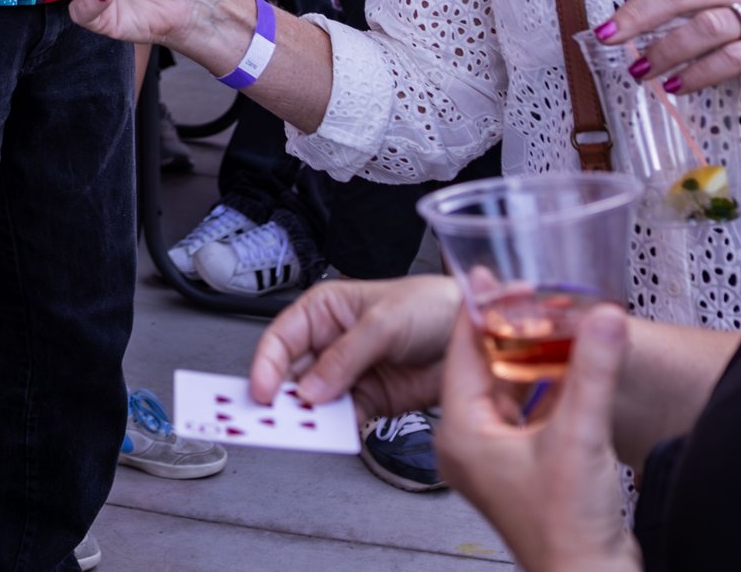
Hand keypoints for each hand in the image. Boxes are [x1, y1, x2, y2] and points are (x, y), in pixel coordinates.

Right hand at [252, 275, 460, 418]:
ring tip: (304, 430)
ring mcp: (349, 375)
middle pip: (292, 375)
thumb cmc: (431, 306)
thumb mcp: (384, 322)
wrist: (477, 336)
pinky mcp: (370, 402)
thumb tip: (311, 388)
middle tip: (273, 420)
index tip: (263, 392)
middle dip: (282, 398)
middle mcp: (330, 344)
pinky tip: (333, 434)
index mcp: (324, 312)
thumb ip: (346, 355)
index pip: (281, 339)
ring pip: (314, 402)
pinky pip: (342, 419)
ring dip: (308, 418)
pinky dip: (335, 430)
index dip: (266, 366)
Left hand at [434, 306, 639, 571]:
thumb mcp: (579, 435)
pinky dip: (547, 388)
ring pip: (509, 390)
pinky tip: (570, 368)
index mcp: (461, 434)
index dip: (478, 311)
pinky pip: (528, 413)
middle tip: (528, 296)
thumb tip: (603, 319)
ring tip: (552, 324)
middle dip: (509, 332)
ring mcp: (497, 458)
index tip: (487, 277)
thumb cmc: (566, 532)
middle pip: (483, 368)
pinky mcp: (525, 469)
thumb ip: (592, 370)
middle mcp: (471, 445)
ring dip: (531, 359)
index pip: (461, 353)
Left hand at [595, 0, 740, 100]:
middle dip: (637, 18)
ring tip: (644, 71)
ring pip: (703, 26)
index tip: (608, 25)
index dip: (636, 3)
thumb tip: (655, 32)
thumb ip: (709, 14)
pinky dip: (700, 72)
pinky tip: (680, 85)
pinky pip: (732, 57)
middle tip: (609, 40)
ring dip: (666, 50)